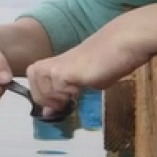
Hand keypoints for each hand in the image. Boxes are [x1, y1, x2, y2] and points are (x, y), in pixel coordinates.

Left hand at [26, 24, 148, 112]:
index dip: (44, 95)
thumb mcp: (85, 82)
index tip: (62, 101)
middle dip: (47, 98)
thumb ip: (65, 95)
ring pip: (44, 91)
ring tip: (78, 89)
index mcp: (55, 64)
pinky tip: (82, 85)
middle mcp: (52, 63)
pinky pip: (57, 89)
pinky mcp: (66, 70)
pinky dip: (69, 93)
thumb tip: (50, 112)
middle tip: (68, 98)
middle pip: (33, 86)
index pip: (33, 82)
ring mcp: (57, 66)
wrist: (123, 44)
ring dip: (60, 97)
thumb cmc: (110, 61)